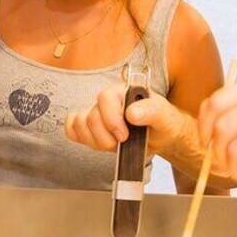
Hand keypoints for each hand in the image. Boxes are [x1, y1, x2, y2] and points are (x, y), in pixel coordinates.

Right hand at [65, 85, 190, 156]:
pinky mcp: (92, 127)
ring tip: (113, 145)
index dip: (111, 119)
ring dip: (95, 141)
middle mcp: (108, 101)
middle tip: (122, 143)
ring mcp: (98, 113)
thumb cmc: (163, 121)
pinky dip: (80, 137)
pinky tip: (95, 141)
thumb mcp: (163, 115)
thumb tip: (132, 113)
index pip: (104, 98)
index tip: (123, 136)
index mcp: (123, 91)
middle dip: (105, 138)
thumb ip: (151, 111)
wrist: (161, 136)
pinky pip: (72, 128)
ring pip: (80, 125)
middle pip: (90, 117)